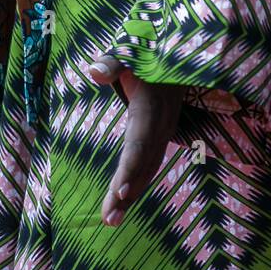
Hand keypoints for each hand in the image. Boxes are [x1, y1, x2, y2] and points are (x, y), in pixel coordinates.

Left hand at [88, 54, 187, 226]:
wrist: (175, 50)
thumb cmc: (144, 52)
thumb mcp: (128, 53)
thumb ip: (112, 63)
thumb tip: (94, 71)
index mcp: (150, 107)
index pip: (139, 143)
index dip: (130, 168)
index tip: (119, 193)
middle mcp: (160, 124)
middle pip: (144, 164)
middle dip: (128, 193)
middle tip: (109, 220)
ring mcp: (164, 131)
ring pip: (149, 168)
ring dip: (132, 194)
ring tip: (112, 219)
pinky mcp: (162, 134)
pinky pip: (151, 163)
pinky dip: (138, 182)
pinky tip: (125, 200)